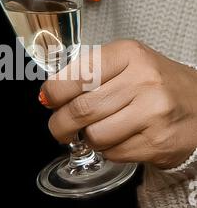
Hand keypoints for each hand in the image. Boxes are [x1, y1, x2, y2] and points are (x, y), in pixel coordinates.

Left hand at [40, 40, 196, 168]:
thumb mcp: (125, 63)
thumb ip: (88, 72)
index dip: (54, 92)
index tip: (49, 99)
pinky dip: (107, 150)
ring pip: (95, 135)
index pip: (76, 74)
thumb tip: (48, 95)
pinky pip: (113, 153)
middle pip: (81, 109)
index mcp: (129, 54)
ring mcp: (153, 112)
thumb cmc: (155, 83)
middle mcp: (143, 80)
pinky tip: (119, 138)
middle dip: (60, 124)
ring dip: (88, 138)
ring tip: (98, 130)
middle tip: (59, 127)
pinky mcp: (158, 141)